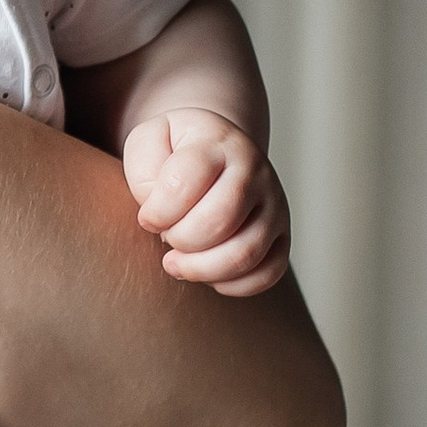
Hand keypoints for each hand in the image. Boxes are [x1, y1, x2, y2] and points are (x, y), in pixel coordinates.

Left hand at [123, 109, 291, 296]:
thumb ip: (144, 171)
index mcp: (217, 143)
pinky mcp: (282, 236)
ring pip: (245, 253)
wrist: (214, 153)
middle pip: (220, 220)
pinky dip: (231, 284)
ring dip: (201, 269)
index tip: (147, 216)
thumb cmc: (174, 152)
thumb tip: (162, 215)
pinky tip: (206, 272)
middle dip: (180, 239)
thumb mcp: (147, 142)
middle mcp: (255, 171)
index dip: (158, 210)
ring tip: (176, 262)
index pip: (186, 181)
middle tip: (165, 237)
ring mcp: (274, 205)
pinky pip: (267, 274)